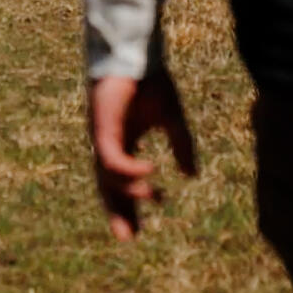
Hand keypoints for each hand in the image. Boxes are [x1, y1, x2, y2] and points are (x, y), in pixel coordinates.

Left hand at [87, 70, 197, 240]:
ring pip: (107, 177)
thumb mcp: (172, 119)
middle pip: (108, 188)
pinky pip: (111, 159)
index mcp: (123, 143)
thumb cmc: (150, 81)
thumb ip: (181, 146)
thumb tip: (192, 176)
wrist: (137, 53)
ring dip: (127, 192)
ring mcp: (102, 137)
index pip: (123, 182)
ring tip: (154, 194)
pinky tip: (150, 172)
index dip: (130, 205)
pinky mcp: (101, 128)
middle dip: (118, 212)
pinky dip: (129, 169)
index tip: (139, 231)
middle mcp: (108, 144)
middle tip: (128, 239)